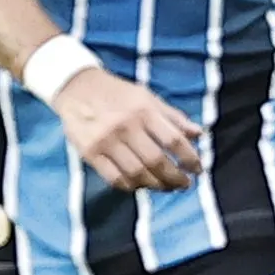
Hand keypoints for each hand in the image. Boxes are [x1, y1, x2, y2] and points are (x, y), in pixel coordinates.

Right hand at [50, 67, 202, 192]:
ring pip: (137, 174)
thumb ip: (173, 117)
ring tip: (165, 187)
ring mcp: (106, 141)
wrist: (76, 87)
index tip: (197, 169)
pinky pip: (114, 178)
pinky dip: (131, 187)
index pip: (174, 141)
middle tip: (183, 184)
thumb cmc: (118, 93)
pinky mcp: (90, 153)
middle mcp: (126, 126)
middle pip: (157, 161)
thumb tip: (198, 135)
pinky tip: (139, 185)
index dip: (190, 159)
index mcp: (144, 110)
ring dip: (155, 185)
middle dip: (175, 178)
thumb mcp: (148, 97)